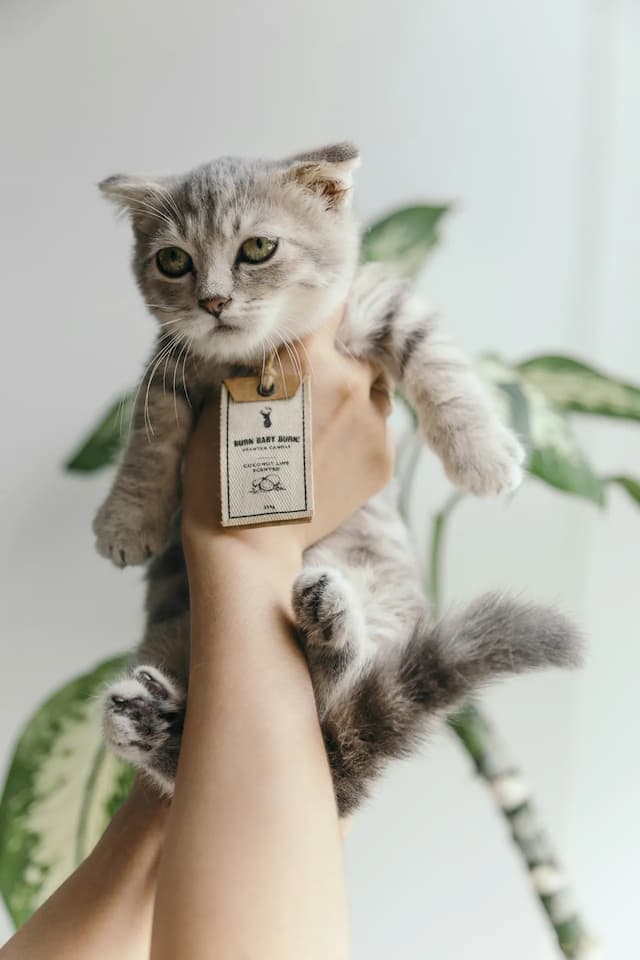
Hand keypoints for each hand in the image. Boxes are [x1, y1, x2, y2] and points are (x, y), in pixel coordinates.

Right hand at [182, 307, 394, 560]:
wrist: (248, 536)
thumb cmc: (222, 465)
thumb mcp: (227, 395)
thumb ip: (265, 363)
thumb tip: (281, 342)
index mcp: (310, 358)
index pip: (333, 309)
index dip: (327, 313)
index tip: (322, 321)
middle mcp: (351, 382)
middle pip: (361, 354)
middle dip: (342, 363)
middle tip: (314, 389)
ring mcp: (374, 424)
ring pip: (375, 394)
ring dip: (355, 400)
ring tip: (320, 429)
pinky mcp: (384, 460)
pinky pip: (378, 433)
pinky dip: (359, 438)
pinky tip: (329, 459)